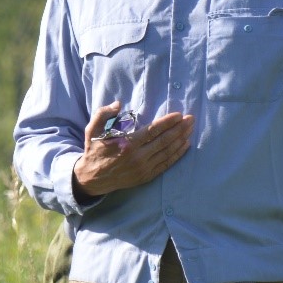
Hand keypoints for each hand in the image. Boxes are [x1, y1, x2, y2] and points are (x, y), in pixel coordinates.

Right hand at [72, 102, 194, 199]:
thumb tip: (118, 103)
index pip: (153, 130)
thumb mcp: (92, 130)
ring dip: (181, 140)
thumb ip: (103, 114)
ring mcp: (143, 168)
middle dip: (180, 129)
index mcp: (127, 143)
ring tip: (191, 129)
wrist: (92, 178)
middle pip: (164, 140)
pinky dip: (177, 155)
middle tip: (191, 119)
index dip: (168, 122)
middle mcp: (138, 156)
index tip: (179, 115)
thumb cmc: (94, 151)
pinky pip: (165, 164)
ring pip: (167, 152)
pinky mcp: (146, 176)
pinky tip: (185, 146)